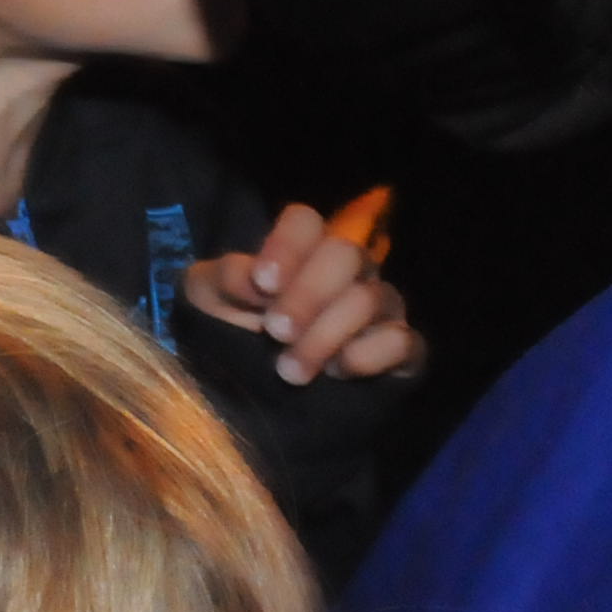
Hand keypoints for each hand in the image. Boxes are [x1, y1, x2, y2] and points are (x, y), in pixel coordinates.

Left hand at [182, 201, 423, 384]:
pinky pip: (402, 341)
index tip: (262, 282)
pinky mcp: (402, 351)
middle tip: (275, 331)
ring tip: (289, 369)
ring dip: (325, 335)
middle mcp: (349, 269)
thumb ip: (224, 278)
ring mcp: (381, 307)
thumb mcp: (209, 299)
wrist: (257, 390)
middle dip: (307, 295)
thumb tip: (253, 278)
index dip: (286, 246)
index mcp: (301, 248)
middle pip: (346, 254)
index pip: (306, 221)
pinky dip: (368, 356)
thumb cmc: (231, 327)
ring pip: (370, 299)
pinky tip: (337, 371)